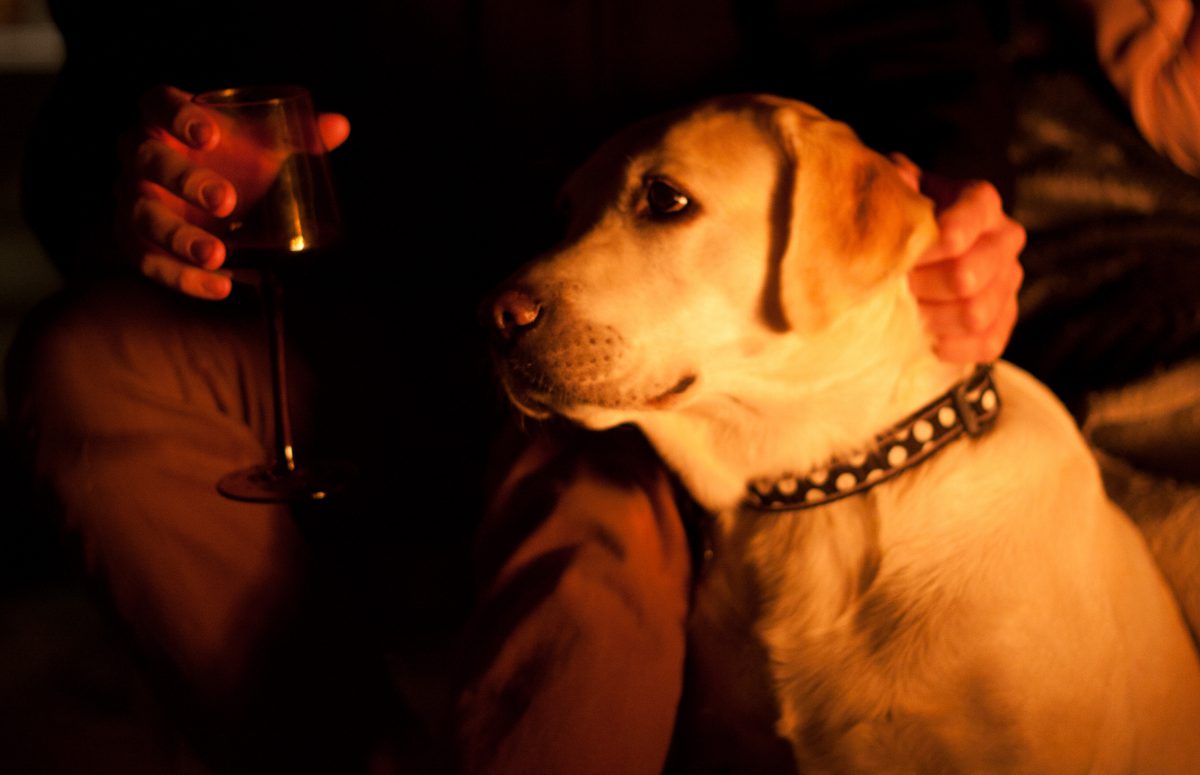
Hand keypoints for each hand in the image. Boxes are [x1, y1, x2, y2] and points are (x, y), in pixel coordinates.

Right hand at [117, 85, 350, 298]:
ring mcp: (132, 198)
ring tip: (217, 256)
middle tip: (226, 201)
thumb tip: (341, 126)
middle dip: (184, 179)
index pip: (157, 103)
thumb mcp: (262, 146)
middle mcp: (140, 154)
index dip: (177, 115)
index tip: (210, 134)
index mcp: (164, 119)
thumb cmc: (233, 161)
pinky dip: (181, 277)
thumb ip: (298, 135)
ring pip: (141, 215)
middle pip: (146, 158)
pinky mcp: (134, 239)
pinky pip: (146, 259)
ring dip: (178, 237)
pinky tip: (220, 286)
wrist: (202, 203)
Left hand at [891, 154, 1025, 363]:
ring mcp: (1009, 282)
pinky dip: (951, 346)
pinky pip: (986, 344)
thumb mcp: (895, 196)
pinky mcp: (1005, 321)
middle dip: (922, 286)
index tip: (905, 257)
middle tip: (897, 288)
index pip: (969, 218)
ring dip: (932, 318)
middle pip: (966, 275)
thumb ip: (894, 186)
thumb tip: (896, 182)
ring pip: (975, 313)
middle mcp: (1005, 239)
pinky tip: (927, 337)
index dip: (933, 243)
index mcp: (980, 202)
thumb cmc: (902, 223)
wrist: (915, 262)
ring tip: (907, 311)